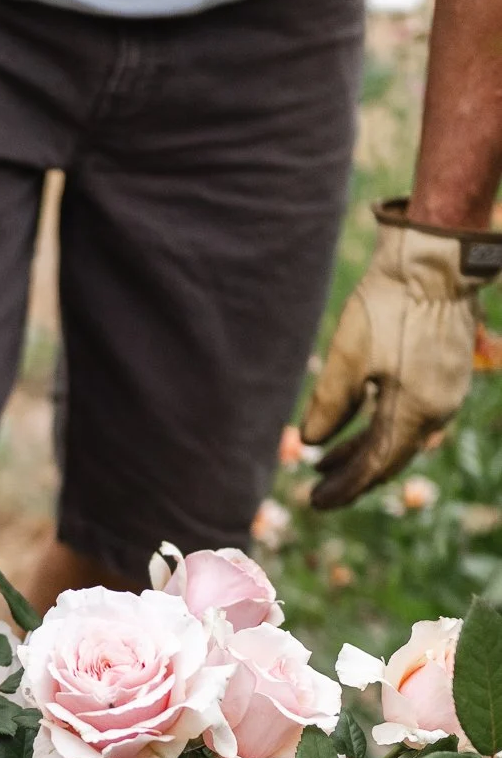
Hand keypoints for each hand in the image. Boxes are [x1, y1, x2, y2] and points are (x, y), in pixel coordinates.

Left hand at [301, 201, 487, 508]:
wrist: (437, 255)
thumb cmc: (390, 303)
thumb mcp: (348, 357)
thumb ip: (328, 405)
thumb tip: (310, 443)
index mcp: (415, 412)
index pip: (375, 467)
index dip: (344, 488)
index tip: (314, 502)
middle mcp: (438, 410)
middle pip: (389, 457)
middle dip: (351, 476)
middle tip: (317, 490)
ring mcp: (446, 392)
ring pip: (400, 436)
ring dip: (363, 450)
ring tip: (325, 461)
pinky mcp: (447, 373)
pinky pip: (412, 415)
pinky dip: (381, 426)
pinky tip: (359, 424)